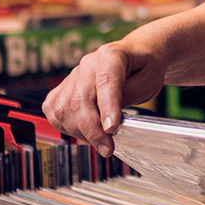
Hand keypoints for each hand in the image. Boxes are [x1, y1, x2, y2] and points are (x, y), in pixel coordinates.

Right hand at [41, 42, 157, 156]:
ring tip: (99, 140)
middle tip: (108, 149)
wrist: (134, 56)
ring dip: (80, 132)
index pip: (106, 81)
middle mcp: (88, 64)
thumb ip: (130, 96)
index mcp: (111, 55)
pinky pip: (54, 111)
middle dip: (93, 131)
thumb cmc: (144, 67)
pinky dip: (66, 126)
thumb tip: (109, 120)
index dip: (108, 107)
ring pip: (63, 109)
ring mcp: (73, 76)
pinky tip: (83, 131)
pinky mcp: (62, 88)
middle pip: (80, 100)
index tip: (112, 129)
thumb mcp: (150, 81)